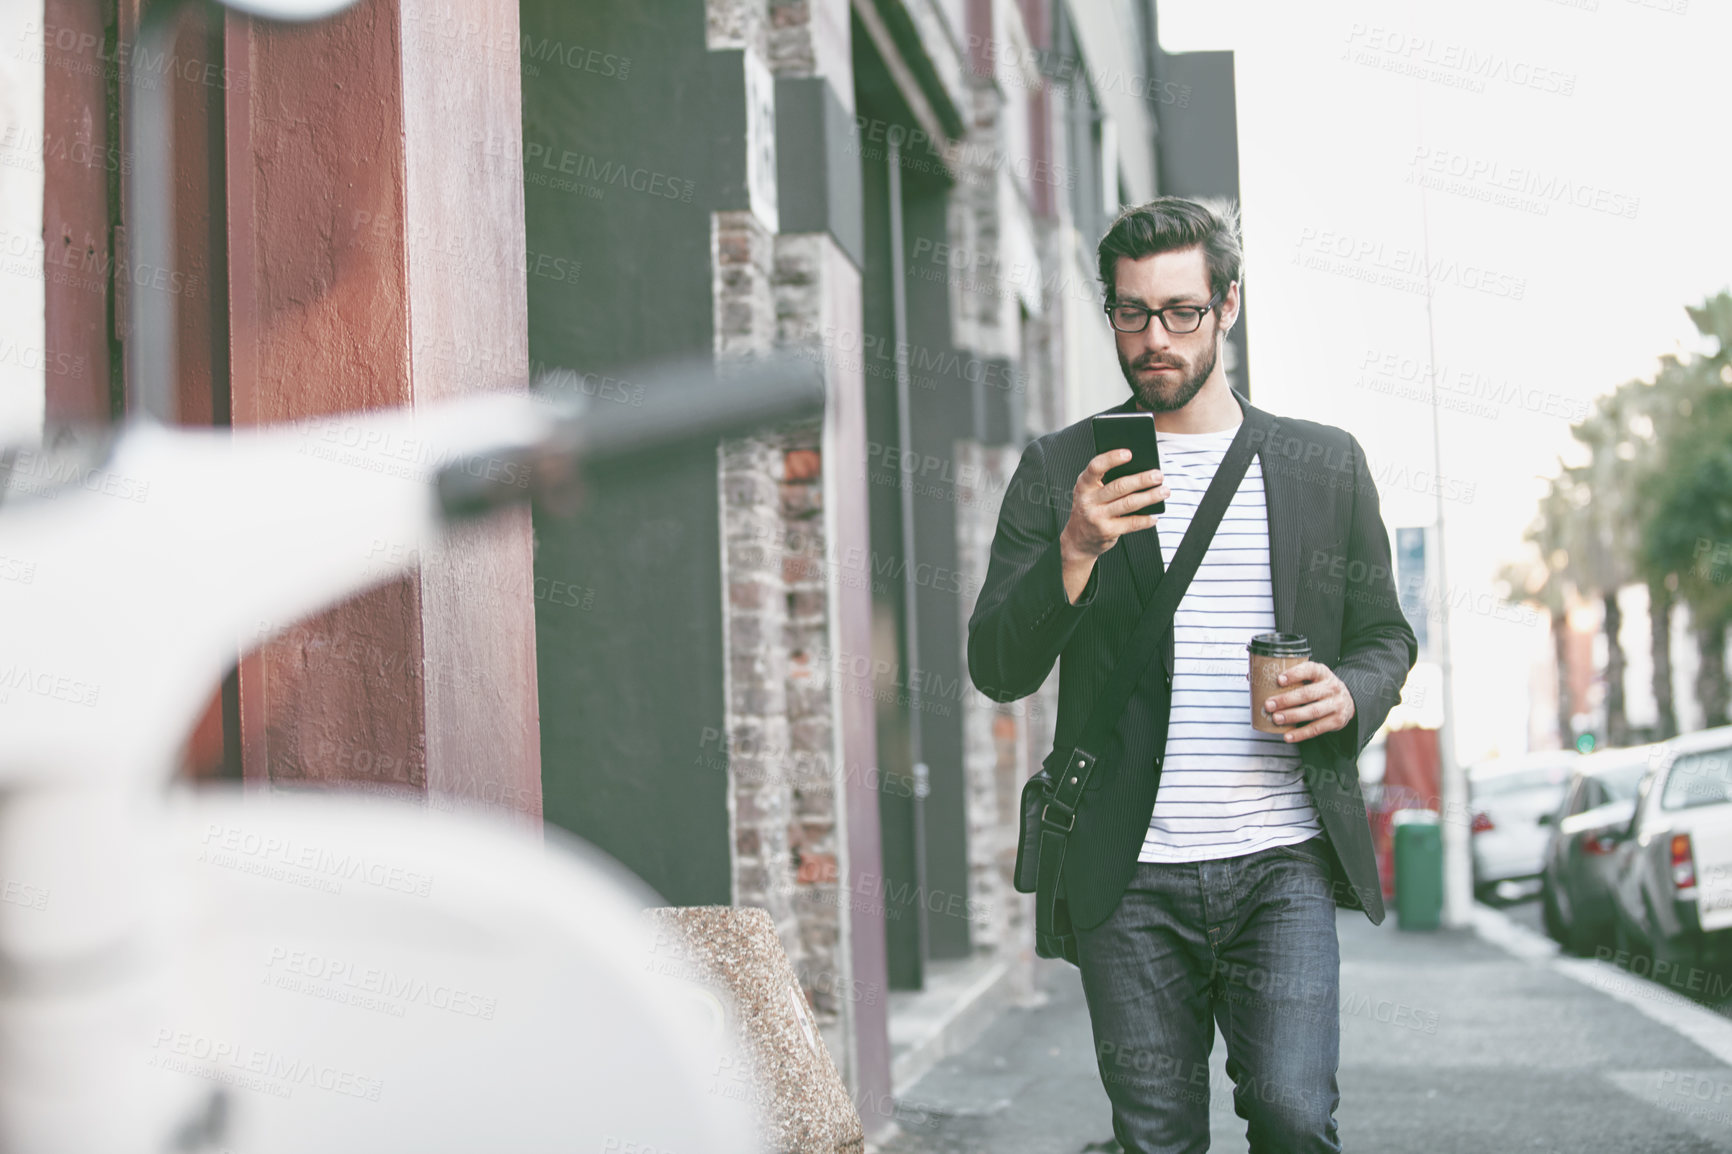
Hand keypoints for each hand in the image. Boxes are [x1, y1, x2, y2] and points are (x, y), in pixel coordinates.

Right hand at [1059, 450, 1168, 564]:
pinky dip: (1146, 519)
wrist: (1078, 538)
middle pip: (1119, 486)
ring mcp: (1097, 517)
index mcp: (1084, 484)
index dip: (1112, 459)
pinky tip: (1155, 515)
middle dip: (1142, 479)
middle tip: (1158, 475)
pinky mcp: (1107, 531)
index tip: (1129, 453)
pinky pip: (1132, 523)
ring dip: (1150, 496)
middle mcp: (1089, 500)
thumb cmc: (1090, 507)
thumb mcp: (1090, 491)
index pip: (1096, 467)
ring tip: (1164, 491)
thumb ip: (1105, 480)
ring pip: (1129, 503)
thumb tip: (1138, 469)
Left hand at [1263, 661, 1355, 743]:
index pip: (1309, 669)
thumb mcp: (1310, 677)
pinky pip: (1317, 728)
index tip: (1279, 679)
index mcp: (1322, 672)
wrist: (1347, 700)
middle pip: (1308, 694)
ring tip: (1276, 719)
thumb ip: (1286, 677)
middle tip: (1269, 705)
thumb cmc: (1319, 687)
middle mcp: (1331, 687)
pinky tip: (1288, 736)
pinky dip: (1301, 734)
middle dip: (1286, 700)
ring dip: (1292, 716)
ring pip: (1312, 711)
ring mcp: (1336, 704)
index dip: (1294, 674)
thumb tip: (1251, 676)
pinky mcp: (1337, 720)